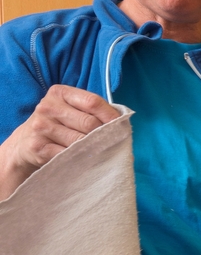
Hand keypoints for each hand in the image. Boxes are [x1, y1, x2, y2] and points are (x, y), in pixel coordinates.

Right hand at [0, 85, 118, 196]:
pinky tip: (85, 161)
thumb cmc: (57, 126)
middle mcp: (48, 107)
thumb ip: (91, 111)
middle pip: (89, 123)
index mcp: (59, 93)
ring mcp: (41, 127)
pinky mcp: (38, 147)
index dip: (111, 116)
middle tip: (113, 145)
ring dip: (94, 150)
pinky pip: (69, 155)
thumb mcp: (69, 111)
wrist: (24, 145)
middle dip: (104, 136)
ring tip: (100, 154)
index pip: (92, 102)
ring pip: (80, 142)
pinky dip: (81, 160)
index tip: (122, 127)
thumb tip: (122, 122)